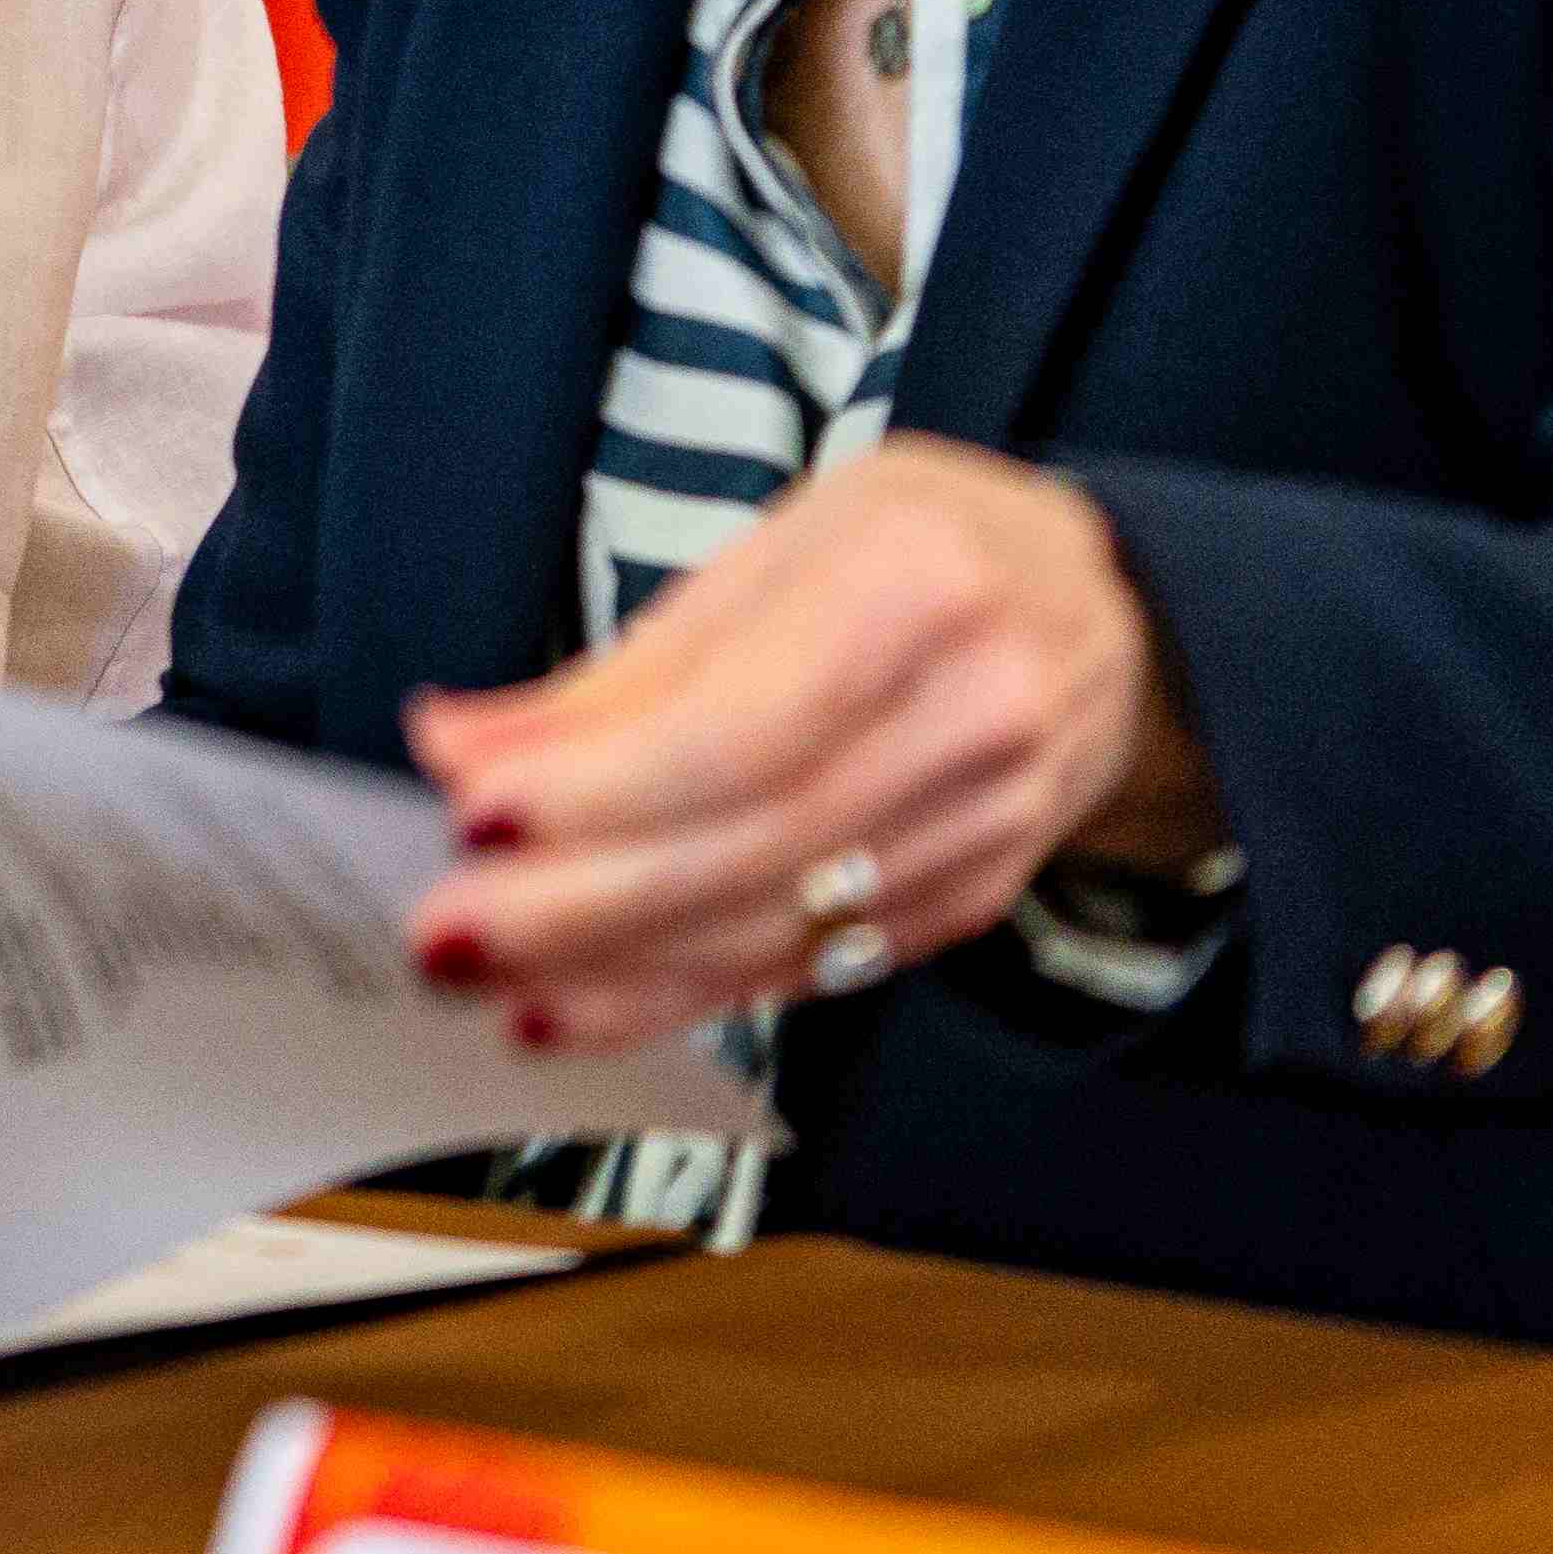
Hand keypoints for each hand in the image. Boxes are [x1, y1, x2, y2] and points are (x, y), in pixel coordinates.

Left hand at [401, 437, 1215, 1052]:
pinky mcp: (968, 902)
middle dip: (582, 902)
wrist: (1108, 617)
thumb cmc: (915, 552)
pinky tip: (579, 1007)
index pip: (742, 724)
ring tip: (484, 983)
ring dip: (613, 968)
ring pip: (778, 924)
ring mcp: (986, 826)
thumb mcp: (777, 546)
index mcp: (917, 588)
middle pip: (753, 842)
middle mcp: (972, 716)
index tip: (472, 813)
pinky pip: (809, 963)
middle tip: (443, 935)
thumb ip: (621, 665)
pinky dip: (680, 993)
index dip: (603, 786)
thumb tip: (460, 745)